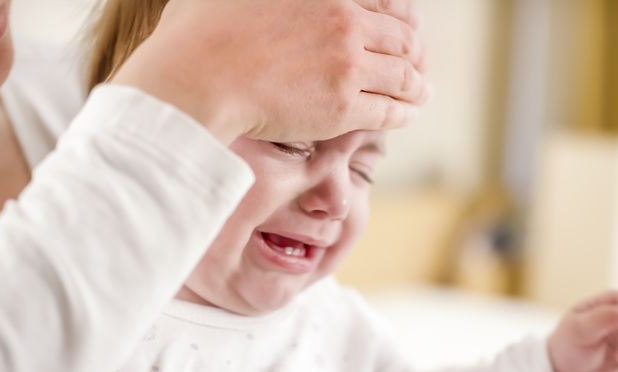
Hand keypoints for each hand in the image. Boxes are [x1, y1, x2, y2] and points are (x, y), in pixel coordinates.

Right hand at [111, 0, 429, 143]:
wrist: (197, 80)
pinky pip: (389, 110)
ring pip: (402, 75)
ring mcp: (347, 65)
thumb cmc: (199, 35)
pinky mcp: (343, 107)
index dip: (399, 17)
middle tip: (416, 64)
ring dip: (416, 84)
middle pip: (400, 37)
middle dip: (413, 52)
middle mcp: (344, 22)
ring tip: (420, 92)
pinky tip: (407, 113)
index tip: (404, 27)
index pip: (382, 2)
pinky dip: (403, 112)